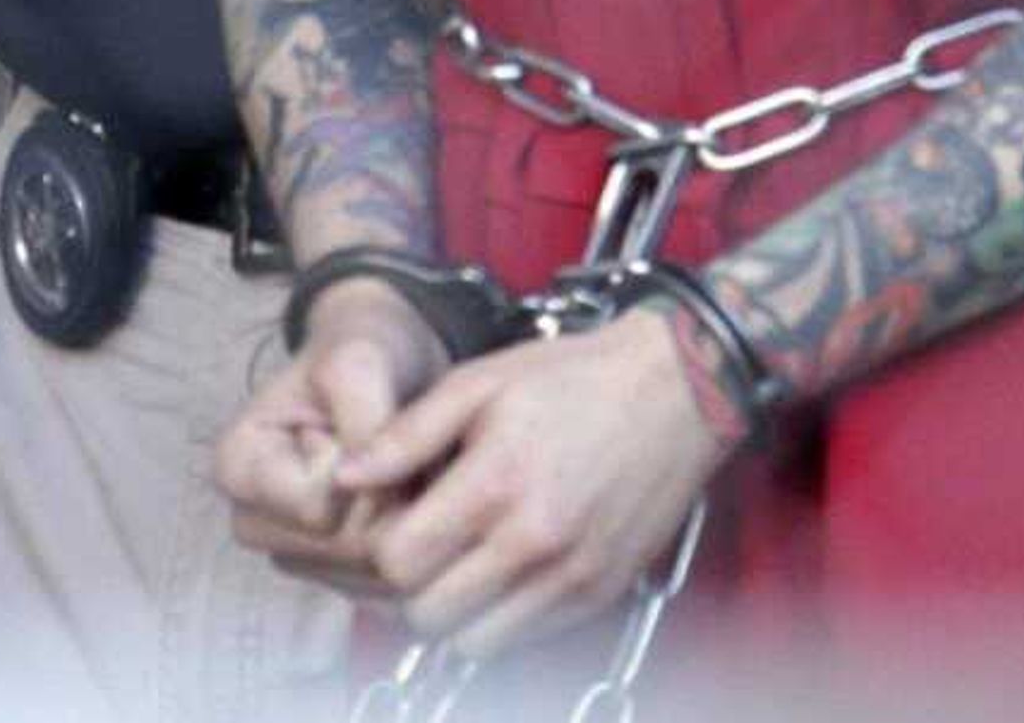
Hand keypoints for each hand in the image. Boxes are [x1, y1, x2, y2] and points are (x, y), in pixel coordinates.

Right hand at [215, 278, 449, 594]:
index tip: (355, 421)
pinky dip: (408, 539)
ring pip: (366, 572)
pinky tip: (402, 498)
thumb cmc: (361, 356)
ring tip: (397, 468)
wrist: (383, 367)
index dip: (359, 468)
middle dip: (389, 497)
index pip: (316, 507)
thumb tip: (375, 487)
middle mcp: (251, 520)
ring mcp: (288, 551)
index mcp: (238, 465)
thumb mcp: (359, 361)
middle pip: (343, 549)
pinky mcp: (325, 571)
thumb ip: (363, 417)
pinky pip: (381, 582)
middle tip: (391, 447)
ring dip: (404, 517)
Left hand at [337, 308, 738, 660]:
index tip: (397, 516)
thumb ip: (405, 436)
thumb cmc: (574, 378)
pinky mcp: (599, 595)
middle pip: (425, 615)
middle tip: (423, 544)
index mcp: (496, 483)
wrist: (680, 389)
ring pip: (471, 645)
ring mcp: (570, 577)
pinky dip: (499, 618)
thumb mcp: (478, 383)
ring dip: (452, 612)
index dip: (381, 543)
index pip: (397, 562)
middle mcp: (533, 542)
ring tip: (460, 561)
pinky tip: (502, 568)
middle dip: (410, 585)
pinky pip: (523, 639)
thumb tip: (344, 478)